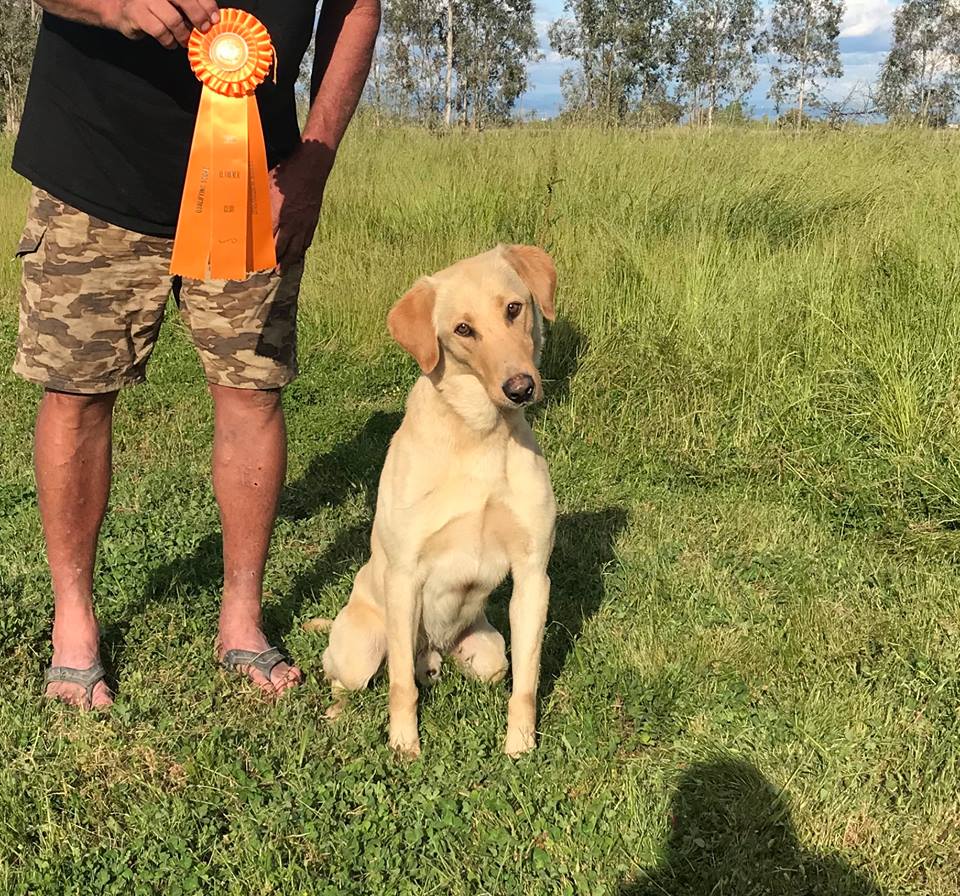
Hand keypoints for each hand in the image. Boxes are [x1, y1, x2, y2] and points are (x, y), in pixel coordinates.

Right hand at [102, 0, 219, 47]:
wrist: (121, 8)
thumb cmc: (153, 6)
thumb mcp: (172, 2)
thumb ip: (190, 5)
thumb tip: (212, 17)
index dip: (206, 4)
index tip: (215, 18)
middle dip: (198, 16)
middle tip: (204, 29)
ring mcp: (146, 0)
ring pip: (174, 19)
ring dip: (183, 34)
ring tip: (185, 39)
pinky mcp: (137, 14)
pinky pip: (160, 31)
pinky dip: (169, 40)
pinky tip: (171, 42)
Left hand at [269, 140, 334, 270]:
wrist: (311, 167)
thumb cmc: (286, 173)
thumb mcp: (266, 185)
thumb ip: (257, 199)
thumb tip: (244, 204)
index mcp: (277, 216)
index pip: (268, 241)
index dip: (262, 255)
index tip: (256, 263)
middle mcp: (291, 224)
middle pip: (283, 250)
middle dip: (276, 263)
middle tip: (270, 273)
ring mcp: (304, 223)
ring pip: (297, 248)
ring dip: (290, 261)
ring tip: (284, 270)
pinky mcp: (312, 220)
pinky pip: (307, 239)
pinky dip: (302, 248)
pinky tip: (299, 252)